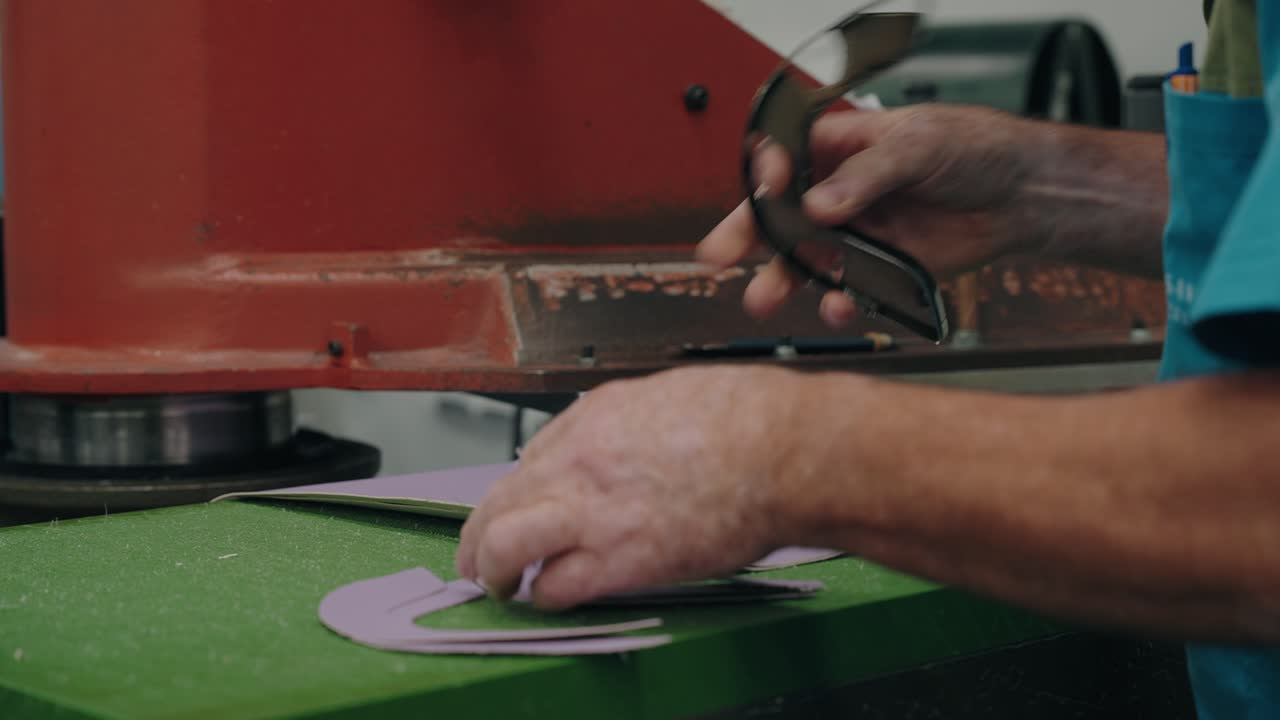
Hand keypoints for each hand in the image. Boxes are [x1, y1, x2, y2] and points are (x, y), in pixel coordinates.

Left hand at [454, 365, 807, 609]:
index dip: (523, 488)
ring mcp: (592, 511)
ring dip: (490, 567)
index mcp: (595, 417)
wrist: (782, 449)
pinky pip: (554, 586)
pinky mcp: (617, 560)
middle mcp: (579, 461)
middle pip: (499, 499)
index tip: (523, 504)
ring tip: (493, 583)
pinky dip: (543, 596)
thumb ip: (634, 422)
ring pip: (503, 543)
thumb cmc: (749, 419)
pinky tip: (547, 598)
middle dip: (479, 531)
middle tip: (476, 553)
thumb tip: (627, 440)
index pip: (531, 458)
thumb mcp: (673, 395)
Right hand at [697, 105, 1040, 327]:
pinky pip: (849, 290)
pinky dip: (841, 303)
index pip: (786, 158)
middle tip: (718, 255)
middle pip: (780, 213)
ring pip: (806, 259)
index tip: (766, 187)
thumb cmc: (974, 149)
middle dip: (747, 234)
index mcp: (839, 147)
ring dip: (782, 280)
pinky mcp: (880, 268)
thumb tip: (822, 204)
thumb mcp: (920, 145)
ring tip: (762, 299)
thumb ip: (869, 174)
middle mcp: (838, 193)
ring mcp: (856, 233)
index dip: (768, 174)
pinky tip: (840, 306)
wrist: (1023, 194)